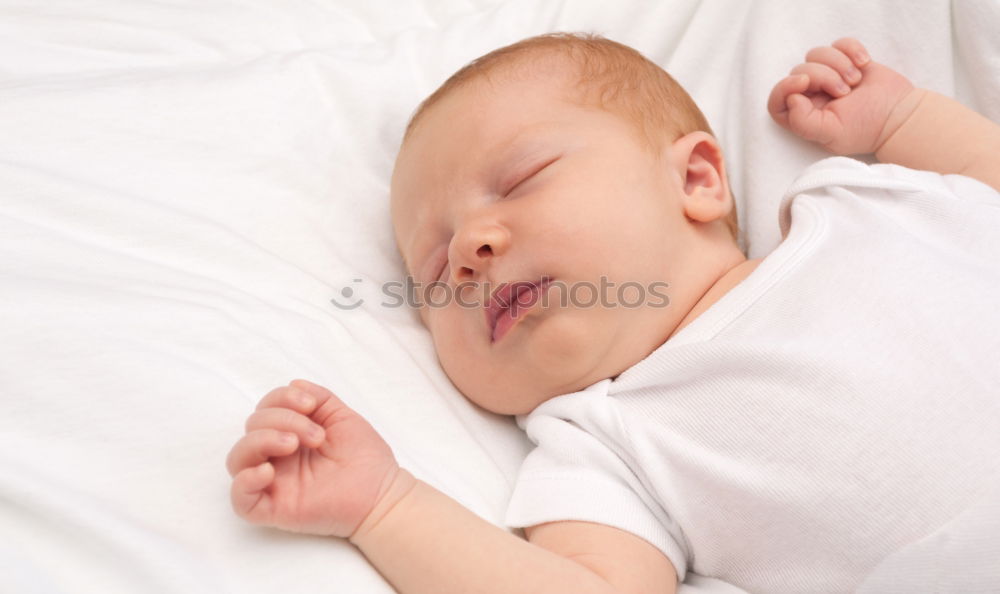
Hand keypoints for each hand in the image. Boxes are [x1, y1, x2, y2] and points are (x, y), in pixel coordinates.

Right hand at [226, 379, 399, 537]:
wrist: (381, 493)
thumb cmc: (364, 457)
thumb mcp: (342, 416)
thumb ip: (319, 398)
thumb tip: (295, 384)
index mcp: (289, 434)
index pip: (265, 409)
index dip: (280, 399)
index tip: (311, 405)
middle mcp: (276, 457)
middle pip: (251, 429)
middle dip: (281, 420)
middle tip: (316, 435)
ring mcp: (273, 483)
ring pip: (237, 459)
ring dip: (261, 441)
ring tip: (293, 445)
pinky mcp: (273, 509)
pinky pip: (239, 499)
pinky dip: (245, 482)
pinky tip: (268, 471)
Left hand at [768, 38, 915, 155]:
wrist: (899, 116)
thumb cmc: (865, 129)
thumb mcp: (831, 134)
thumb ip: (803, 122)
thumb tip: (791, 99)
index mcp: (803, 115)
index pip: (777, 99)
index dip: (784, 87)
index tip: (804, 82)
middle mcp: (812, 95)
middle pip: (798, 71)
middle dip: (823, 76)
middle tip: (845, 92)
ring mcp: (829, 75)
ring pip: (816, 53)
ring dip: (838, 63)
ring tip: (855, 81)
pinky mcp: (847, 60)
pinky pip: (839, 43)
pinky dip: (852, 49)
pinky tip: (865, 63)